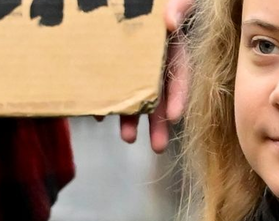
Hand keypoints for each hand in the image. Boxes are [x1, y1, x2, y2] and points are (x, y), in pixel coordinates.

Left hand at [114, 0, 192, 151]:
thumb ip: (178, 6)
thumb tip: (169, 22)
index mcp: (172, 44)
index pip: (179, 73)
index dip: (178, 96)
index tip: (174, 117)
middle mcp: (154, 59)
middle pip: (159, 93)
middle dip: (158, 122)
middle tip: (158, 148)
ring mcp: (132, 63)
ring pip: (134, 93)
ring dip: (132, 118)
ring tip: (128, 139)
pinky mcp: (111, 61)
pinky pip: (110, 84)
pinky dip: (106, 99)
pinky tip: (99, 115)